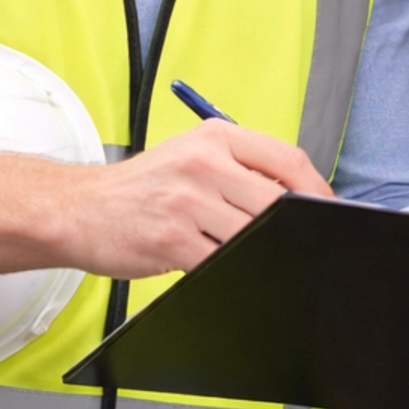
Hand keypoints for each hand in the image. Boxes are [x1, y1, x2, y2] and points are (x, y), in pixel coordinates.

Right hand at [82, 123, 330, 276]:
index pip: (287, 158)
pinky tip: (228, 270)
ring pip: (252, 234)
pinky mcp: (171, 239)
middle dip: (295, 227)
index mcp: (215, 137)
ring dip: (261, 251)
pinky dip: (233, 270)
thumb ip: (241, 169)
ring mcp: (186, 201)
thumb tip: (300, 197)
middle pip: (277, 200)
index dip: (318, 189)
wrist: (79, 208)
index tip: (330, 210)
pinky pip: (221, 262)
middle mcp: (202, 163)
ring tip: (259, 257)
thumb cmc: (142, 187)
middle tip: (304, 244)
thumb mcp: (191, 156)